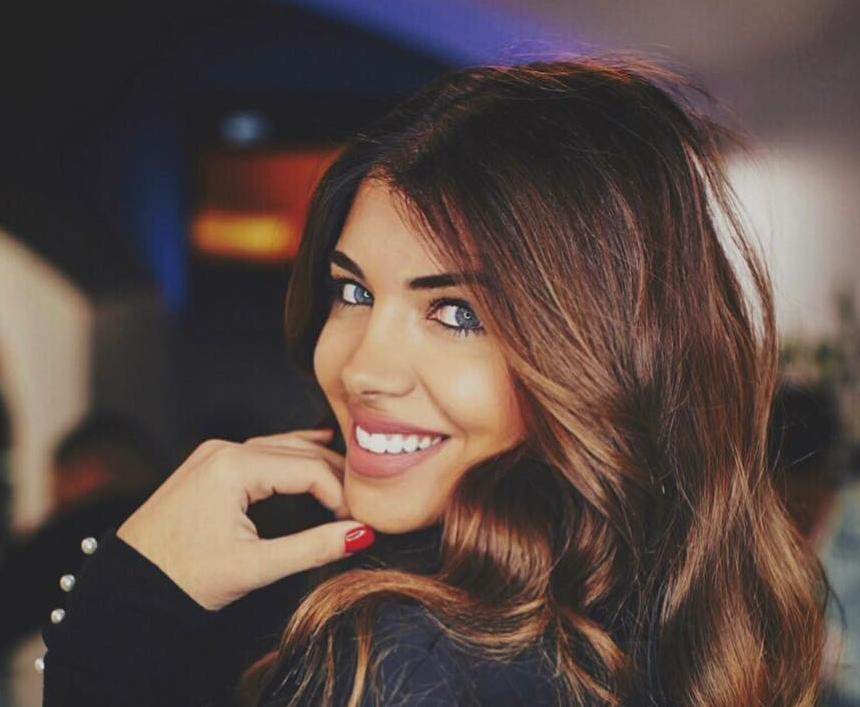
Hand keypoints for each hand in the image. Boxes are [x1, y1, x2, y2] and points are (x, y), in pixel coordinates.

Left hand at [115, 428, 373, 610]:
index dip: (341, 495)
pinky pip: (263, 451)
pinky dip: (291, 456)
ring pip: (282, 448)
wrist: (128, 584)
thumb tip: (359, 535)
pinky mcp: (211, 462)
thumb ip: (312, 548)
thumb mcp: (254, 566)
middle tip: (362, 506)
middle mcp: (225, 449)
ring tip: (349, 485)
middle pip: (300, 452)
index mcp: (234, 467)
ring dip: (316, 464)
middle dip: (335, 477)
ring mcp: (215, 453)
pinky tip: (316, 446)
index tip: (359, 523)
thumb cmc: (182, 577)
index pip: (310, 469)